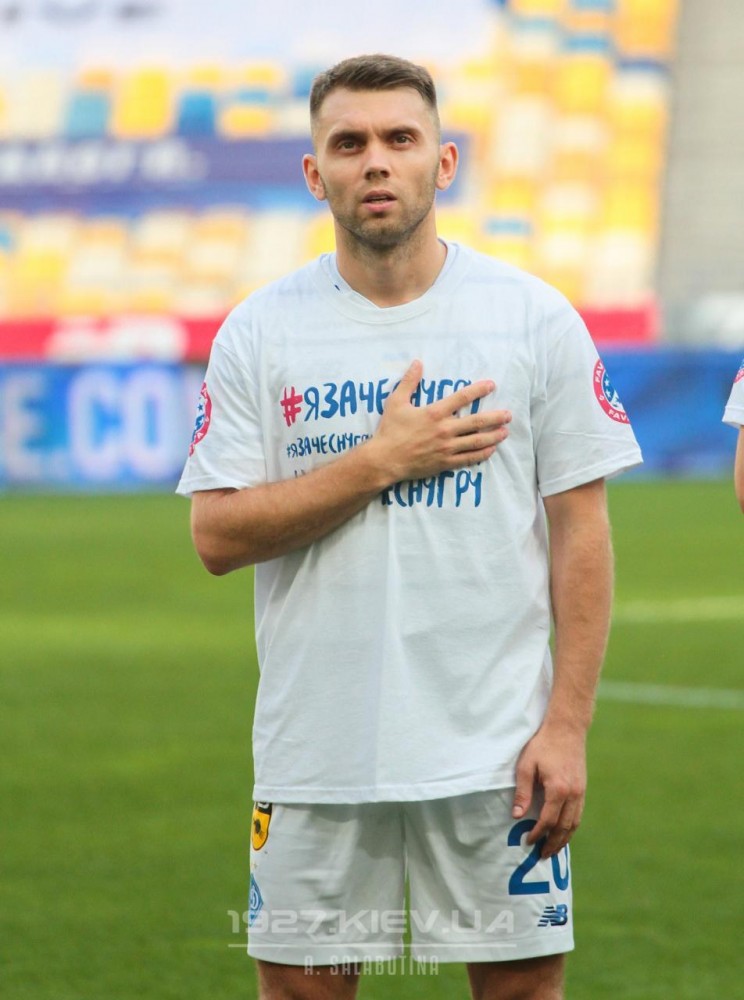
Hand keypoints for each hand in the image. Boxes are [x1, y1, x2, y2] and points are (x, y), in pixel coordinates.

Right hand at [369, 360, 510, 482]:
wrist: (384, 460)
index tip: (491, 385)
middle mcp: (444, 430)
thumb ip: (409, 382)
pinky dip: (481, 454)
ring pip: (476, 441)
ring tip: (505, 432)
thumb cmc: (389, 430)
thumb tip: (417, 363)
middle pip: (477, 422)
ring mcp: (446, 448)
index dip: (479, 390)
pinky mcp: (445, 463)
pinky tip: (491, 450)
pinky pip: (468, 459)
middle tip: (508, 415)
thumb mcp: (396, 402)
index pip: (462, 398)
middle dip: (495, 417)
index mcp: (434, 413)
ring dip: (493, 436)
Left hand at [512, 723, 586, 858]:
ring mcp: (581, 792)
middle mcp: (573, 794)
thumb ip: (523, 792)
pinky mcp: (583, 788)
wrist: (567, 729)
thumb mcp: (526, 765)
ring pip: (574, 823)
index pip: (548, 820)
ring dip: (564, 838)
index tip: (528, 841)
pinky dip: (571, 827)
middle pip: (564, 827)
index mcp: (558, 789)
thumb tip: (517, 816)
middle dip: (553, 843)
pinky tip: (563, 831)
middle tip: (543, 855)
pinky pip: (578, 814)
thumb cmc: (543, 745)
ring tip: (553, 849)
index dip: (538, 833)